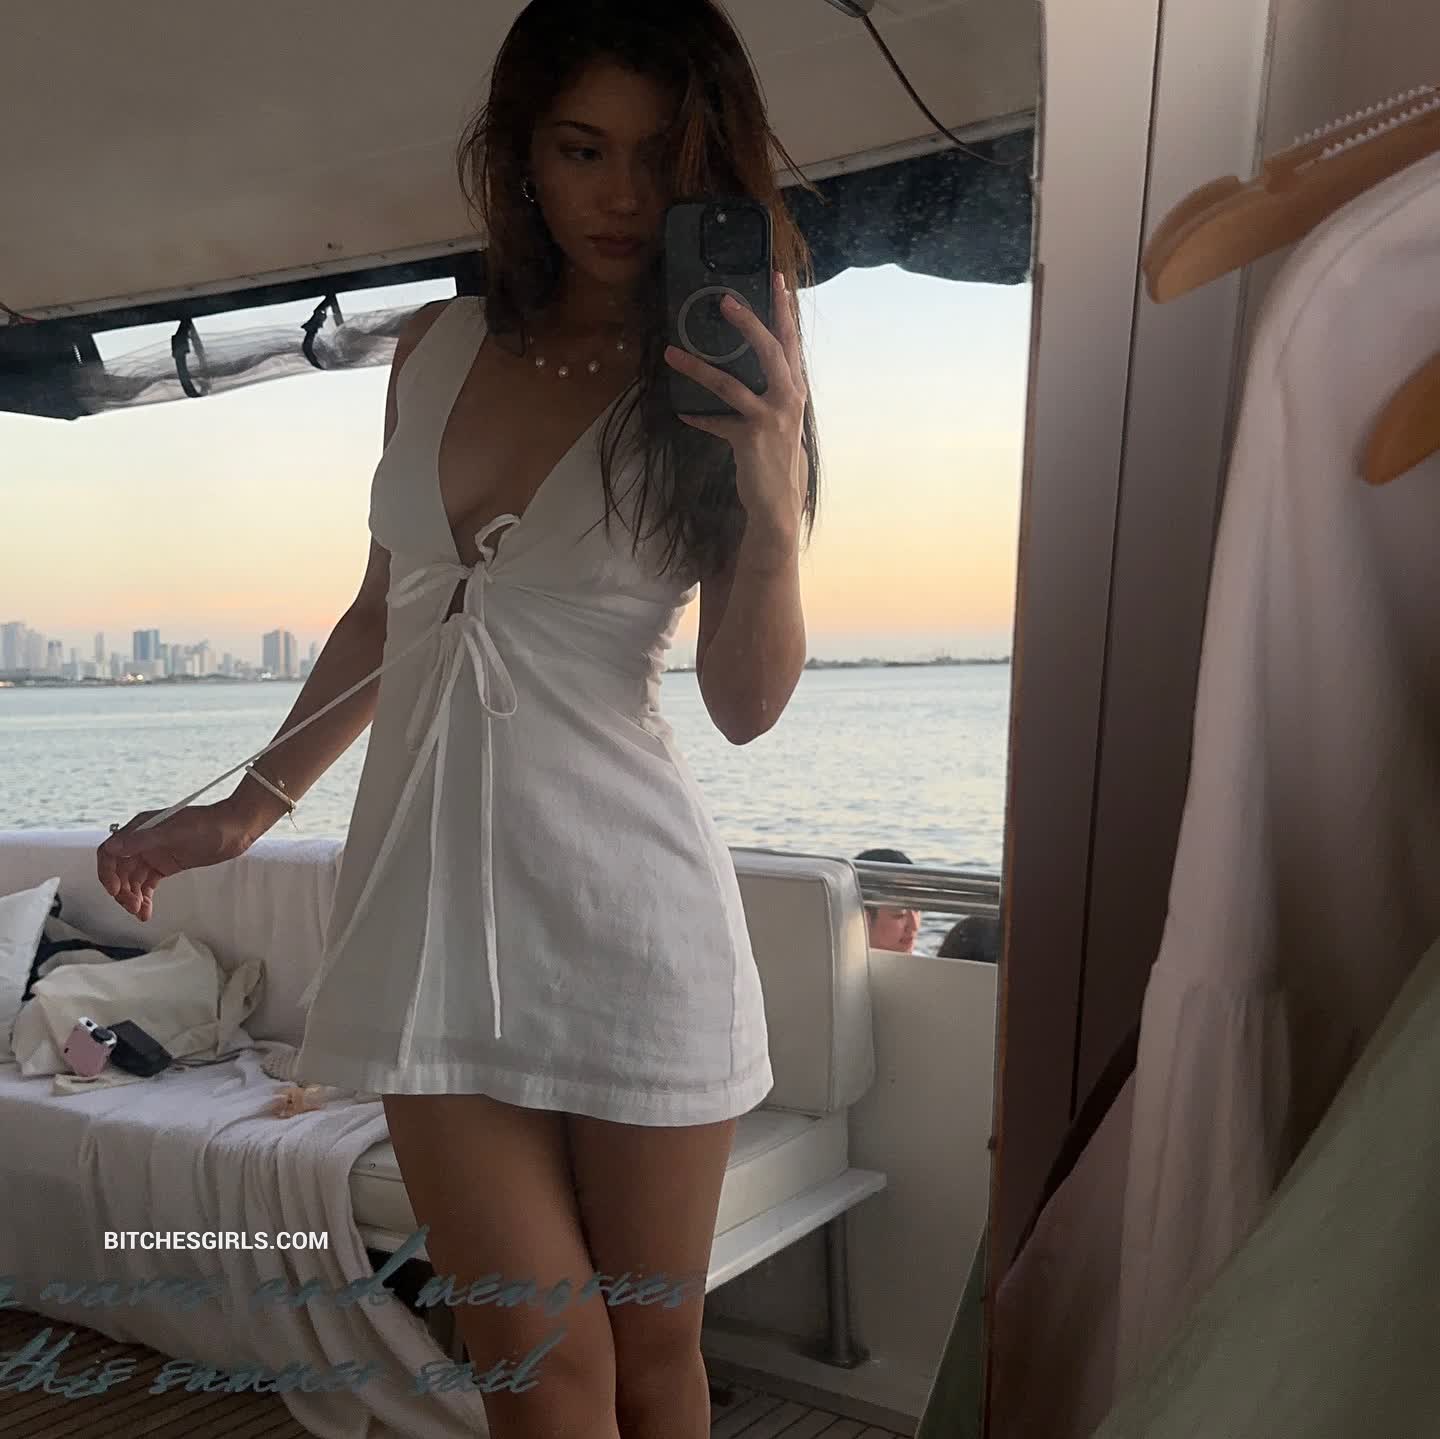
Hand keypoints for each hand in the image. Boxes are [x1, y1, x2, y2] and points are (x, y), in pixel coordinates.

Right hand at [97, 802, 253, 921]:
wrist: (236, 828)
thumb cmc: (210, 824)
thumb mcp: (176, 832)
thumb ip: (145, 840)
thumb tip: (114, 847)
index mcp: (141, 828)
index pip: (110, 851)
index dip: (107, 871)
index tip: (115, 890)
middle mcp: (143, 842)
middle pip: (119, 870)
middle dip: (121, 889)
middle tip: (132, 906)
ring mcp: (155, 854)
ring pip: (132, 880)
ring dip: (132, 897)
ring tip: (140, 912)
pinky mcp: (166, 865)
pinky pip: (148, 884)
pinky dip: (144, 897)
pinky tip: (145, 911)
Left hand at [664, 269, 807, 542]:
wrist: (779, 501)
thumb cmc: (776, 456)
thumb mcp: (778, 418)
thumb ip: (764, 392)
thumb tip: (740, 367)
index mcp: (795, 389)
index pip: (791, 342)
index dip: (784, 311)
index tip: (777, 280)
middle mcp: (789, 398)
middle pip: (770, 350)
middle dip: (748, 322)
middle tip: (725, 300)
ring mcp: (771, 418)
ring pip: (731, 384)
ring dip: (698, 368)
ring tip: (672, 353)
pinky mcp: (750, 439)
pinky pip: (716, 422)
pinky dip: (699, 418)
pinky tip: (683, 414)